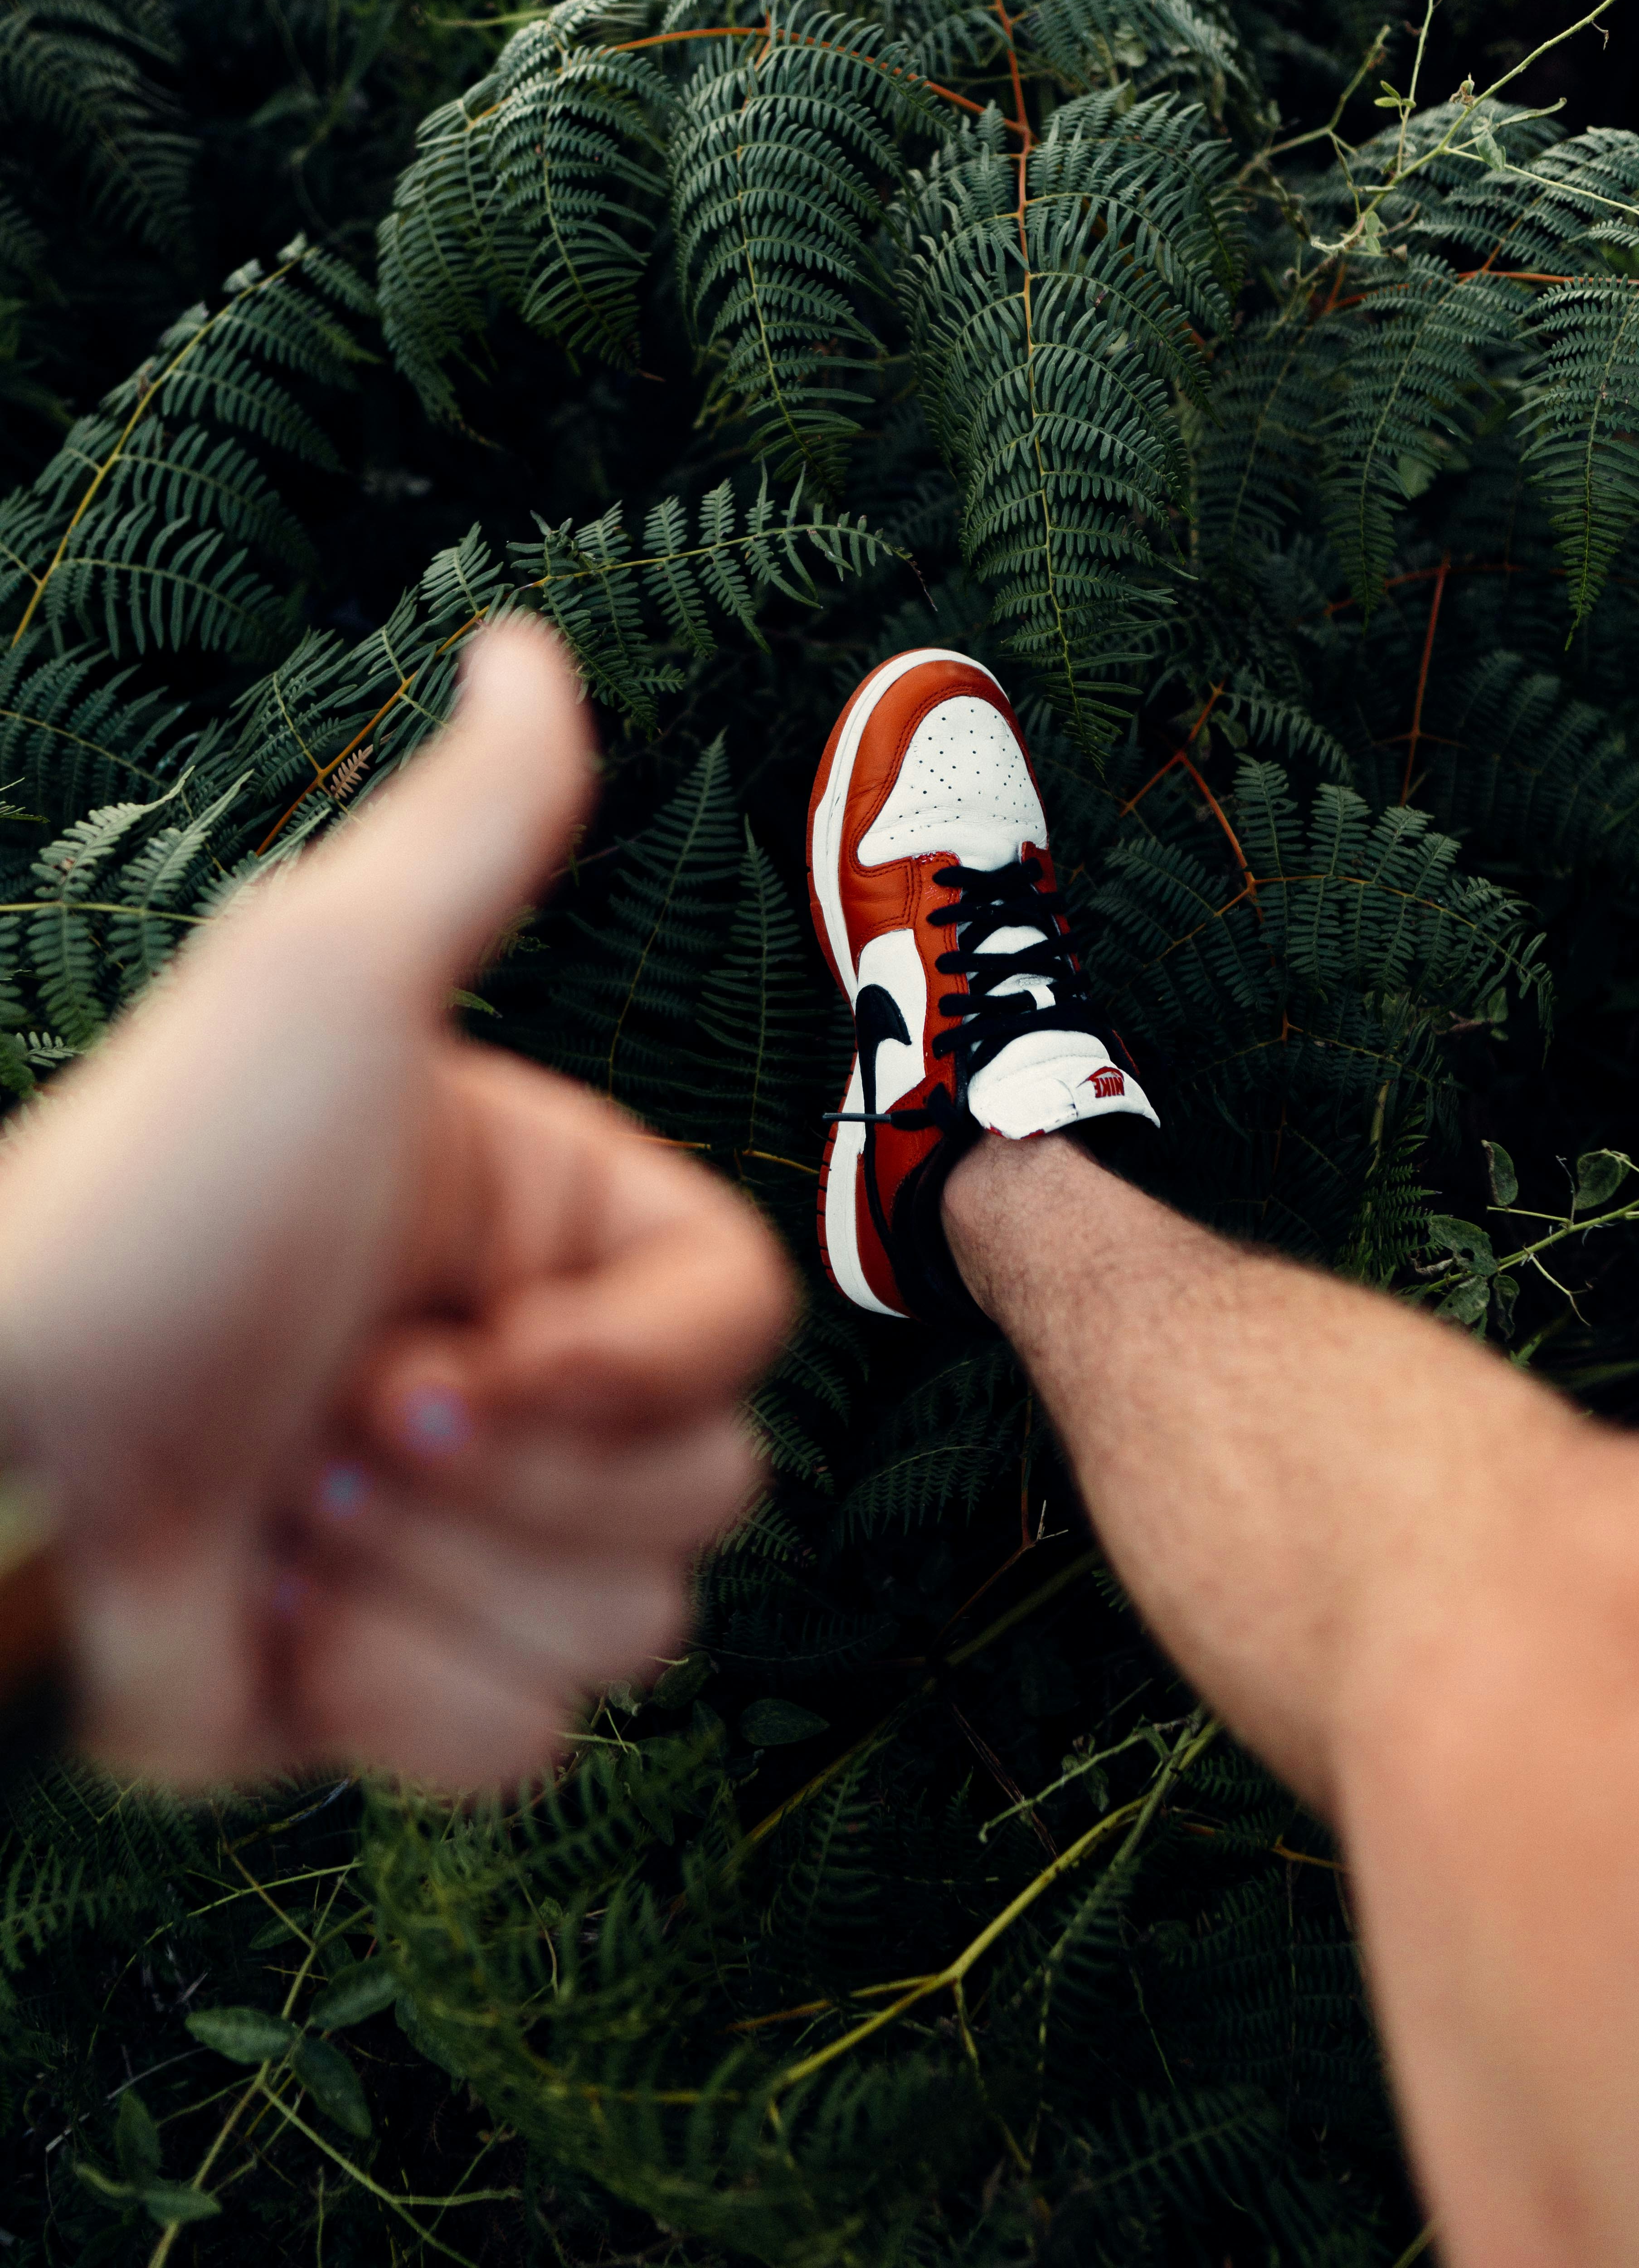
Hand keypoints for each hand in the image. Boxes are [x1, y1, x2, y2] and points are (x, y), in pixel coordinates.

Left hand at [0, 621, 794, 1790]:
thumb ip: (468, 830)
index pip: (746, 1329)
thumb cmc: (141, 1205)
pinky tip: (267, 1622)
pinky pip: (524, 1750)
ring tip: (280, 1511)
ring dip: (431, 1593)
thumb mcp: (318, 987)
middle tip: (339, 1424)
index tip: (449, 1362)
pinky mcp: (396, 1685)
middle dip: (504, 1488)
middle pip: (706, 1498)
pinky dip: (391, 1707)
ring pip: (629, 1636)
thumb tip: (529, 639)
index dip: (627, 1376)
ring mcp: (472, 1542)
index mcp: (552, 1232)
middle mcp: (531, 1380)